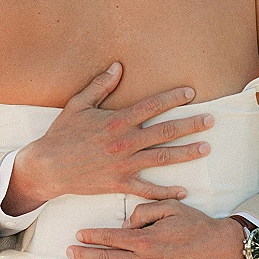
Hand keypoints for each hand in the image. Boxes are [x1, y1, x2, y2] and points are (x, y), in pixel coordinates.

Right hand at [2, 63, 212, 214]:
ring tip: (206, 148)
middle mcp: (124, 142)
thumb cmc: (61, 134)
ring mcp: (123, 165)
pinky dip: (166, 192)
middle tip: (211, 120)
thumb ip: (100, 86)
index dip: (173, 98)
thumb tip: (118, 67)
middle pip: (165, 131)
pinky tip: (183, 191)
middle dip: (190, 125)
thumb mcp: (78, 105)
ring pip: (162, 158)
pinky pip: (147, 190)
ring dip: (187, 153)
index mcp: (116, 121)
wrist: (47, 167)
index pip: (151, 106)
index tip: (191, 92)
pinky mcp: (119, 184)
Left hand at [67, 200, 247, 258]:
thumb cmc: (197, 225)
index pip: (111, 238)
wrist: (224, 249)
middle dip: (85, 256)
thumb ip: (144, 212)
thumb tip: (124, 223)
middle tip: (69, 253)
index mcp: (147, 239)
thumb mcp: (171, 207)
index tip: (78, 235)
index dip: (92, 236)